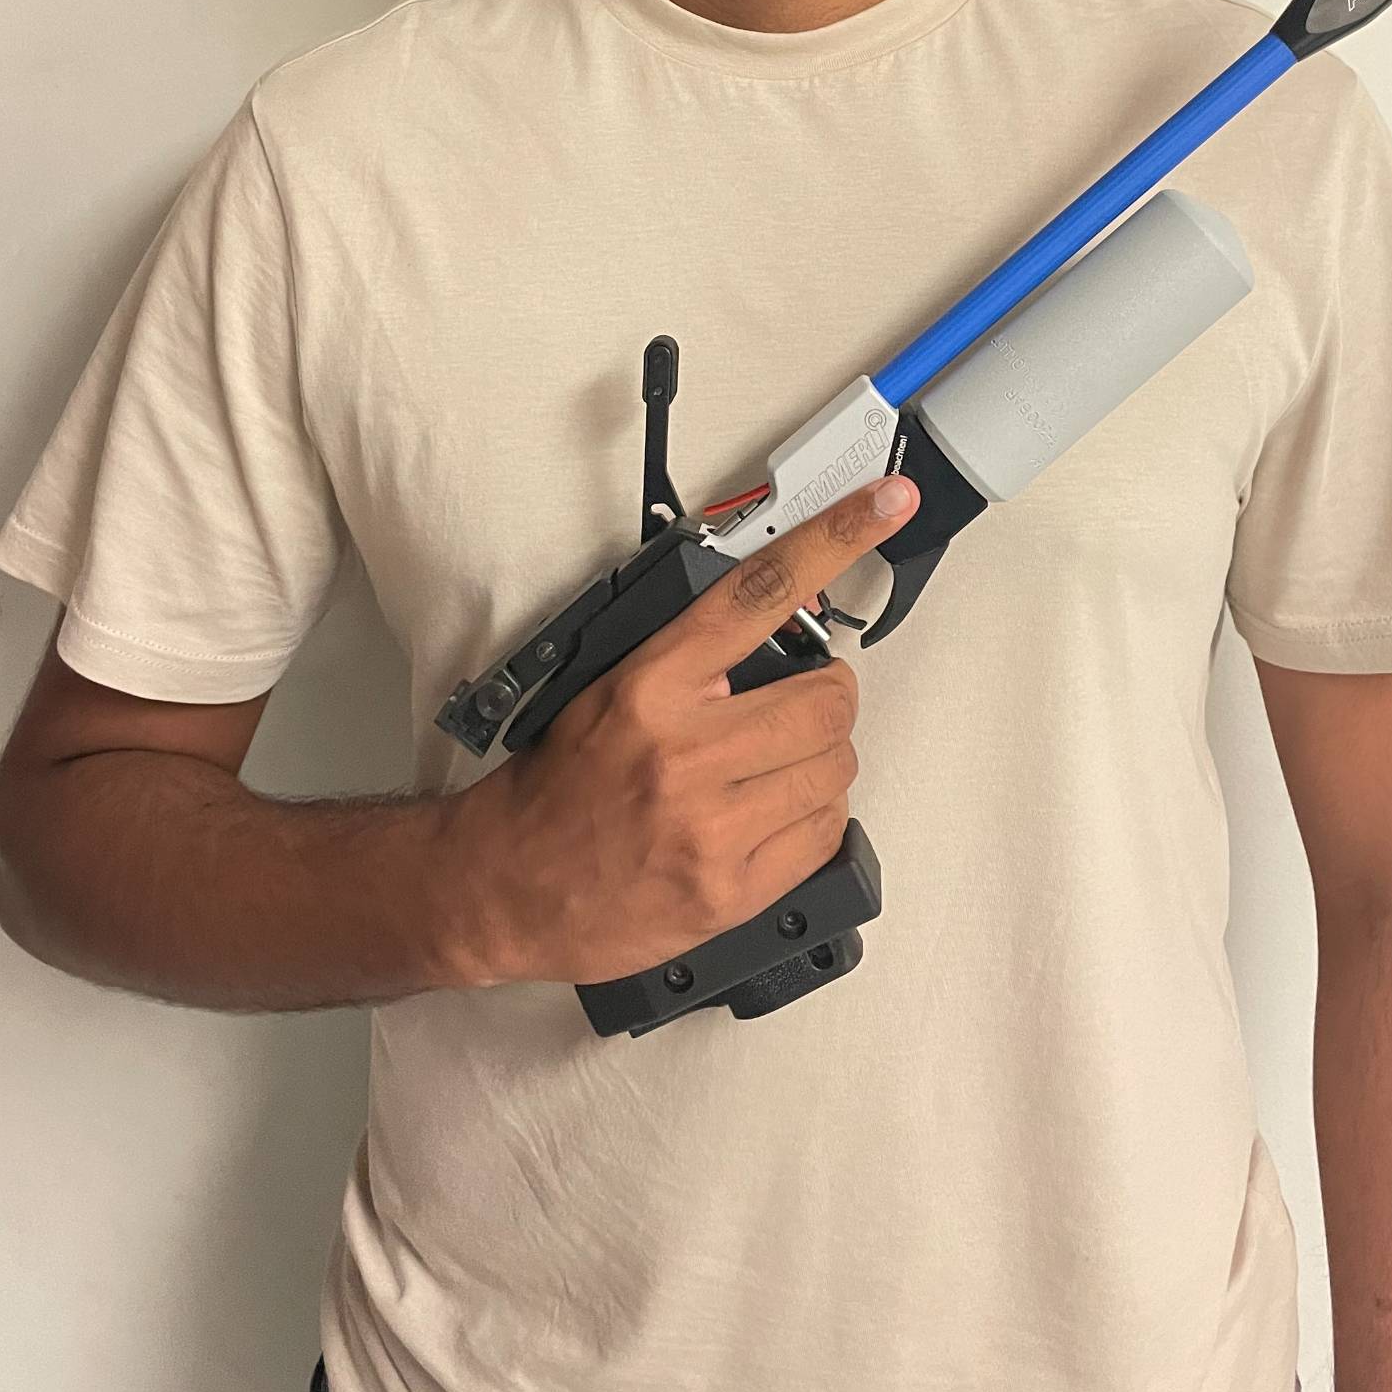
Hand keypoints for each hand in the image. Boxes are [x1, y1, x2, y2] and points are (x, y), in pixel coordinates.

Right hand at [443, 474, 918, 987]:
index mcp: (651, 686)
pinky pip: (826, 832)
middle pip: (827, 698)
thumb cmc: (559, 784)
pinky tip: (770, 817)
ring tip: (771, 770)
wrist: (505, 886)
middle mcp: (685, 751)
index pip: (758, 593)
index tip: (886, 501)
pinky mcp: (732, 890)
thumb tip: (786, 617)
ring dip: (821, 761)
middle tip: (795, 707)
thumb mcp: (611, 689)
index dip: (834, 538)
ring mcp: (712, 826)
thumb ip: (694, 654)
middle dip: (825, 699)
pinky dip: (815, 818)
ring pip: (837, 766)